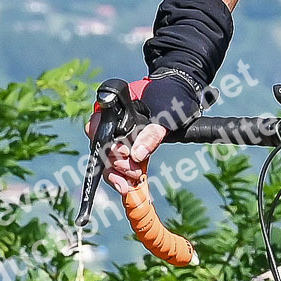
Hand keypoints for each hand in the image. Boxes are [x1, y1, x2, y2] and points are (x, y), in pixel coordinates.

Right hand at [87, 74, 193, 196]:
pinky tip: (128, 185)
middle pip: (102, 148)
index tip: (124, 154)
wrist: (182, 95)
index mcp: (114, 108)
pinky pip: (118, 166)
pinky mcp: (128, 150)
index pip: (98, 128)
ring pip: (108, 160)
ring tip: (133, 180)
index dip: (107, 144)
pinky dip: (122, 177)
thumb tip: (137, 154)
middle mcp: (111, 123)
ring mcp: (118, 138)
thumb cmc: (171, 96)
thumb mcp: (164, 113)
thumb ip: (151, 133)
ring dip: (119, 173)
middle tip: (134, 171)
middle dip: (117, 163)